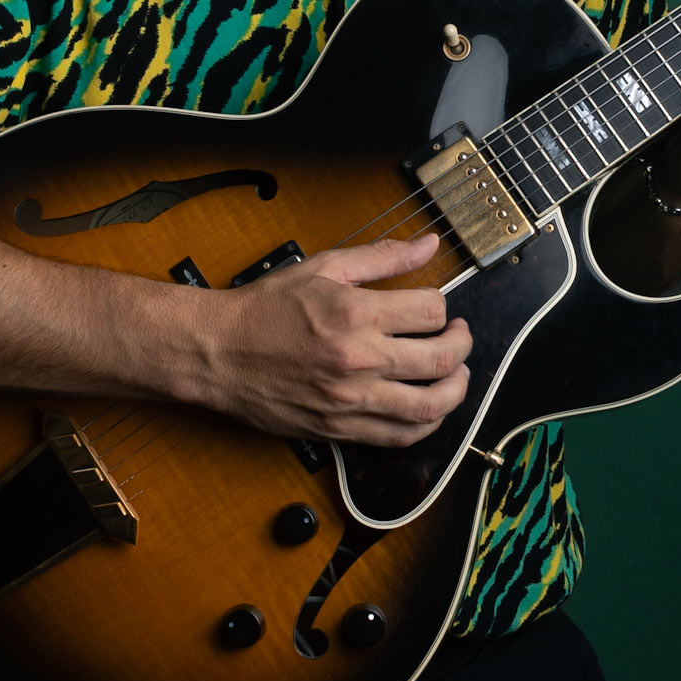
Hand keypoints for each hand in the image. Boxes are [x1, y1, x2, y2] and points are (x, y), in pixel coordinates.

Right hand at [196, 232, 471, 447]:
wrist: (217, 353)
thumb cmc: (264, 309)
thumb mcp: (323, 268)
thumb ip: (381, 257)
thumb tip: (428, 244)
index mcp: (355, 313)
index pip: (431, 310)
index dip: (442, 305)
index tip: (435, 305)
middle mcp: (359, 360)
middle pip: (442, 359)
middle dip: (463, 344)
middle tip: (459, 335)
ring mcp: (351, 400)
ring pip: (430, 406)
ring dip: (456, 390)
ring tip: (456, 374)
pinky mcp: (340, 428)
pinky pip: (400, 436)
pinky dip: (426, 425)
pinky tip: (428, 407)